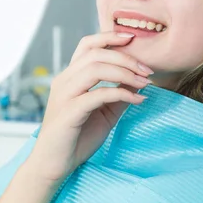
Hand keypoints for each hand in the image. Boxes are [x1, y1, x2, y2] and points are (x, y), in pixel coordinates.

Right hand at [28, 31, 152, 182]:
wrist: (54, 165)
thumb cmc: (76, 138)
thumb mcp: (104, 112)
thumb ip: (118, 95)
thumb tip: (140, 81)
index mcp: (70, 77)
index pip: (87, 45)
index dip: (109, 37)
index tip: (132, 38)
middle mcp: (64, 80)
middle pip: (95, 54)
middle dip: (126, 58)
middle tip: (148, 71)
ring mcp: (64, 95)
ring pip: (95, 69)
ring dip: (125, 73)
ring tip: (145, 83)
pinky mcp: (69, 112)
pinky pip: (98, 94)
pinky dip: (121, 93)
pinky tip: (137, 100)